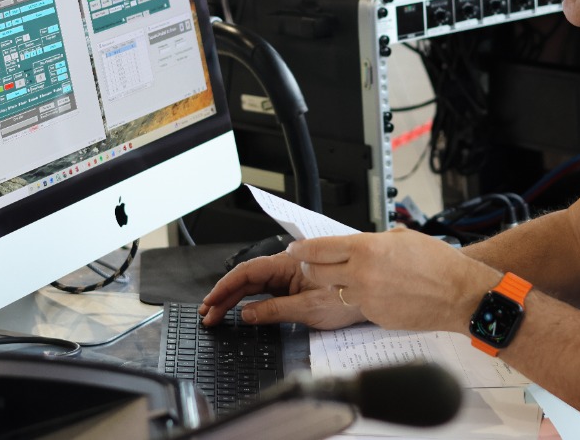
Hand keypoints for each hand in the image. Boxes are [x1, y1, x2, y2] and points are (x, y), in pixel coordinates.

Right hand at [199, 250, 366, 329]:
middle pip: (247, 278)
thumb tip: (247, 313)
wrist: (371, 296)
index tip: (211, 301)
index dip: (226, 286)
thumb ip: (275, 310)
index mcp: (289, 264)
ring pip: (254, 284)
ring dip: (234, 299)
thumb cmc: (348, 298)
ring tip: (216, 315)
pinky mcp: (293, 286)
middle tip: (208, 315)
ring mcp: (289, 275)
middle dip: (225, 296)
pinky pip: (265, 291)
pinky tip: (238, 311)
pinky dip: (250, 301)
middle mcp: (287, 266)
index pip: (249, 272)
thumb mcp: (308, 309)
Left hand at [288, 228, 500, 333]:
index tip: (296, 248)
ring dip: (336, 283)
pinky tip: (378, 292)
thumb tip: (358, 243)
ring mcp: (367, 298)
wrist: (459, 293)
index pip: (319, 248)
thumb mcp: (402, 237)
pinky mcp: (374, 316)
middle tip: (311, 262)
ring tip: (351, 277)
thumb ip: (375, 241)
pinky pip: (357, 305)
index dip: (302, 248)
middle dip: (310, 266)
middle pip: (316, 272)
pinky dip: (360, 298)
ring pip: (335, 291)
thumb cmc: (438, 263)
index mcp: (366, 249)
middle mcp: (361, 274)